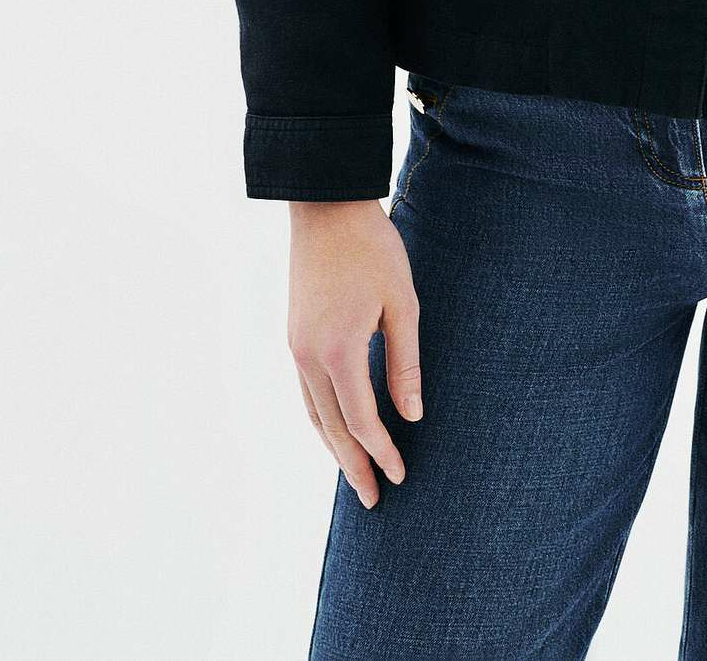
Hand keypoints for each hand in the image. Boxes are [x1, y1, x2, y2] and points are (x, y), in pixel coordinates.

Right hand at [287, 199, 424, 506]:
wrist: (326, 206)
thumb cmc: (372, 248)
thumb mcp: (402, 302)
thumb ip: (405, 361)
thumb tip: (413, 413)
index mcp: (337, 350)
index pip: (361, 419)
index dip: (382, 451)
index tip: (401, 474)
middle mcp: (308, 356)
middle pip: (331, 427)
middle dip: (353, 465)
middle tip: (373, 501)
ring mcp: (295, 346)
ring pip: (313, 413)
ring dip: (334, 447)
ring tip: (354, 474)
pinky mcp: (294, 335)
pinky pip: (306, 391)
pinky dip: (321, 418)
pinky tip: (335, 428)